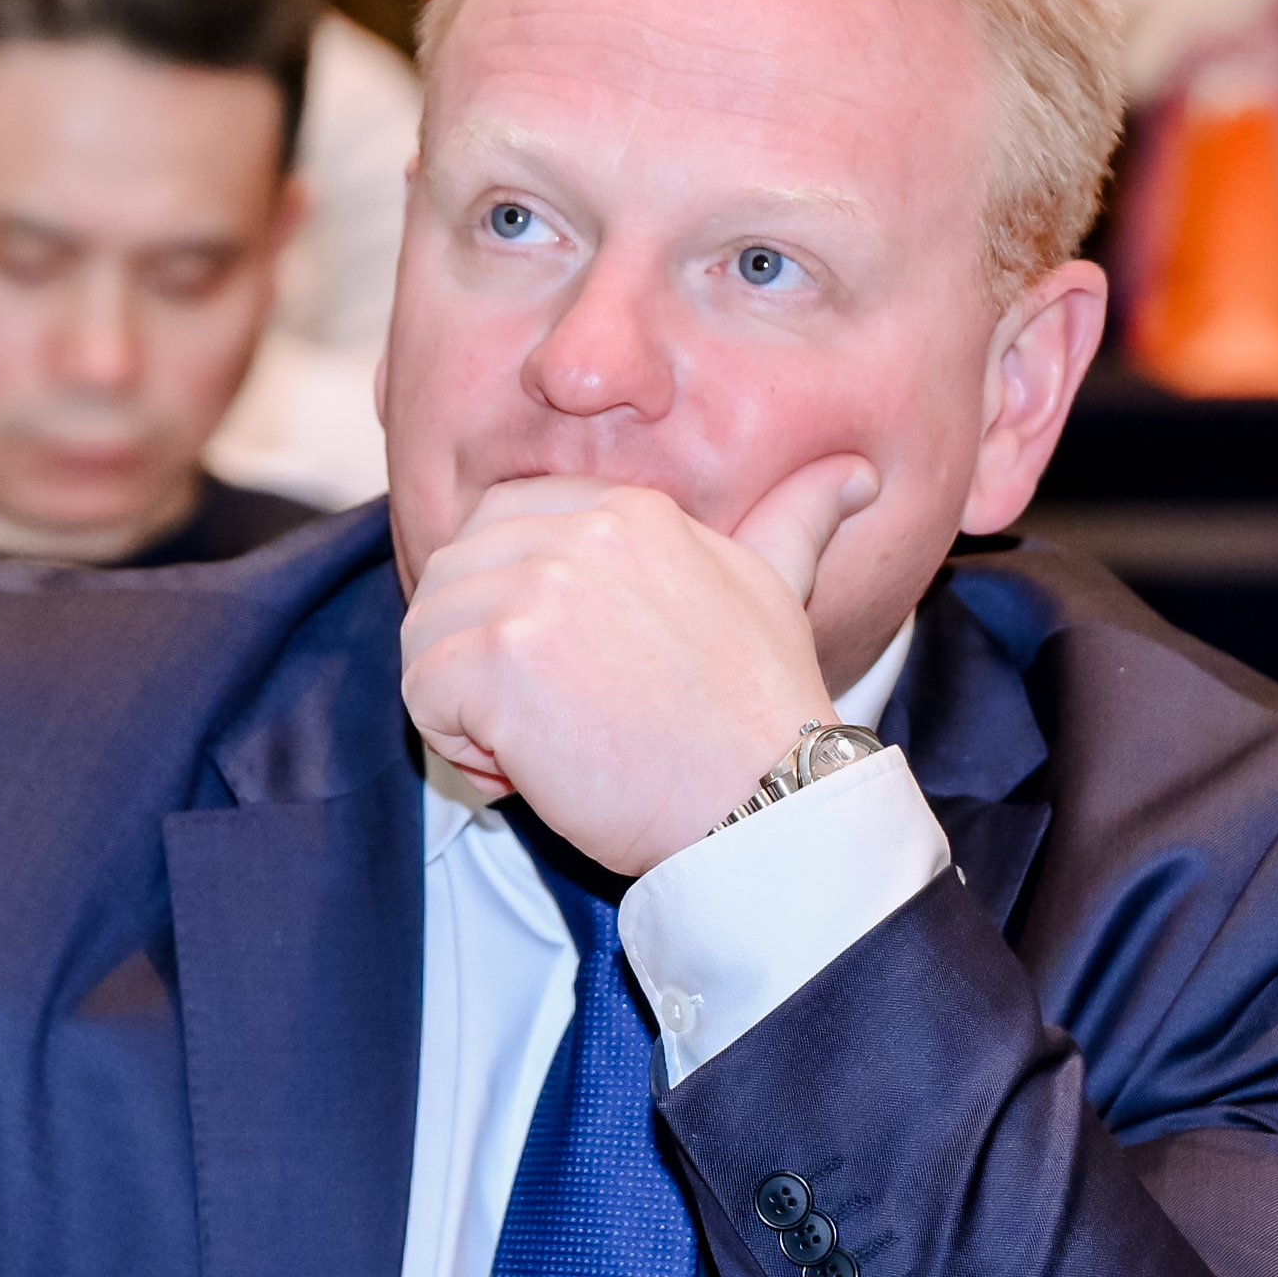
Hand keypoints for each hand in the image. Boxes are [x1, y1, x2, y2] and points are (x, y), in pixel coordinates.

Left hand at [397, 459, 875, 876]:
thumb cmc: (766, 715)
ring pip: (427, 635)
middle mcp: (578, 535)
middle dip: (475, 653)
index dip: (503, 599)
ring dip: (463, 704)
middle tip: (548, 718)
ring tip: (540, 746)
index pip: (499, 519)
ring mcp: (536, 593)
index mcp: (628, 511)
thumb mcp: (778, 590)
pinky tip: (526, 771)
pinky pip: (422, 692)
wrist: (767, 803)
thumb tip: (855, 473)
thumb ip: (792, 522)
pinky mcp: (501, 660)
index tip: (557, 666)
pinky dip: (456, 746)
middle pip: (451, 576)